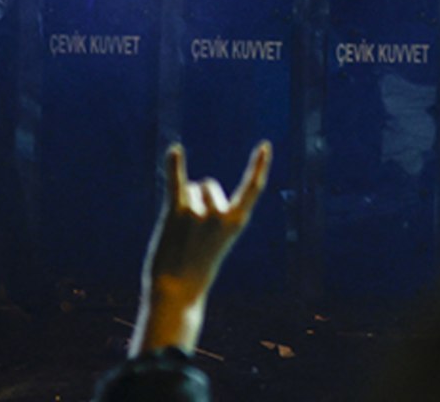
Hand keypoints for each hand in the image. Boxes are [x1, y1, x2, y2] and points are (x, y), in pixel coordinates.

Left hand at [133, 141, 271, 353]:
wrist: (176, 293)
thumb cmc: (196, 268)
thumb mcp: (216, 240)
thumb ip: (213, 214)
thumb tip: (193, 187)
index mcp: (237, 222)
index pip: (253, 188)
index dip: (259, 166)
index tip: (265, 146)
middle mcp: (220, 214)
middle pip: (208, 186)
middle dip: (198, 200)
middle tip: (191, 235)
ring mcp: (198, 212)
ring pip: (190, 189)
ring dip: (182, 205)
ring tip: (178, 235)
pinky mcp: (175, 213)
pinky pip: (175, 183)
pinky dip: (174, 165)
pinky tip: (175, 150)